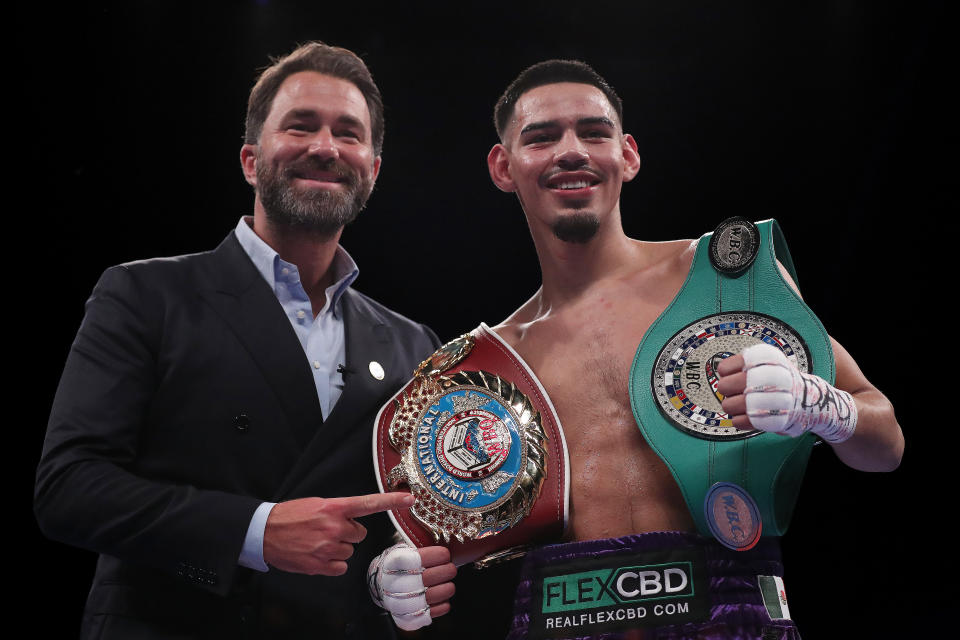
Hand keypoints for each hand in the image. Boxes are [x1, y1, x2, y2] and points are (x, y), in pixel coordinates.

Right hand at [263, 492, 414, 575]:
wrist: (264, 533)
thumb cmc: (290, 516)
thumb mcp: (316, 505)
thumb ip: (338, 511)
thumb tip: (355, 519)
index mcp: (334, 507)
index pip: (369, 502)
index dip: (392, 500)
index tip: (410, 498)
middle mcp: (334, 526)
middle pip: (360, 534)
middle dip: (348, 533)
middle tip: (327, 530)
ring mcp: (327, 547)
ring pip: (349, 551)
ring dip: (338, 548)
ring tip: (317, 542)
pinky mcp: (320, 565)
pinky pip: (341, 567)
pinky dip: (332, 563)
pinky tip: (317, 555)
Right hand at [368, 544, 456, 630]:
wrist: (382, 584)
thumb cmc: (399, 565)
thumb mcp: (404, 549)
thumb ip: (419, 547)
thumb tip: (445, 541)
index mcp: (391, 564)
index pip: (413, 559)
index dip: (433, 556)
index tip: (445, 554)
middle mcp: (392, 584)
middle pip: (424, 579)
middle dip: (444, 572)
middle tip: (451, 568)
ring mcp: (398, 602)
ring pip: (427, 598)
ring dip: (445, 590)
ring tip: (450, 585)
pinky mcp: (405, 618)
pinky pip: (427, 615)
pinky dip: (440, 607)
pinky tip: (444, 600)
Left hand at [716, 343, 856, 441]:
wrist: (813, 401)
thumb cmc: (783, 381)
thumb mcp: (771, 363)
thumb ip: (748, 363)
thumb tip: (720, 370)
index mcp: (768, 359)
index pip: (730, 365)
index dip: (725, 371)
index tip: (728, 373)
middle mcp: (771, 377)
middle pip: (726, 386)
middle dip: (725, 389)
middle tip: (731, 390)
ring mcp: (773, 399)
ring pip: (731, 405)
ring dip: (731, 406)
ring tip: (739, 404)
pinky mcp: (774, 420)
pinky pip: (741, 421)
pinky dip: (739, 420)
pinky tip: (744, 416)